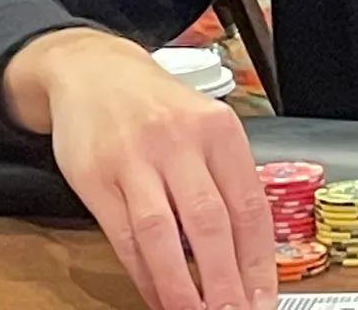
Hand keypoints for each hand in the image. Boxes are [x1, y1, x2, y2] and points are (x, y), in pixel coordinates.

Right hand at [3, 29, 276, 309]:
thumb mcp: (203, 125)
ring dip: (181, 287)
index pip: (248, 205)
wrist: (93, 71)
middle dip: (225, 281)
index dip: (259, 260)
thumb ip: (224, 178)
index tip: (264, 298)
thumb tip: (249, 251)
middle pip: (210, 223)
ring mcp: (136, 159)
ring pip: (163, 235)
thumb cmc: (157, 105)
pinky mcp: (97, 176)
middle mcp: (180, 141)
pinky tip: (158, 294)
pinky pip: (124, 235)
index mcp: (219, 130)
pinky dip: (143, 273)